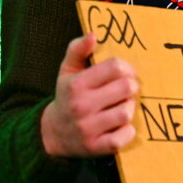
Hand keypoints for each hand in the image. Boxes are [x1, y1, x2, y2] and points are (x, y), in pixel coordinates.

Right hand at [41, 33, 138, 156]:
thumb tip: (94, 35)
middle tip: (126, 90)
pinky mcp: (95, 147)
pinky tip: (120, 126)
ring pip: (126, 112)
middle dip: (131, 87)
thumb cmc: (67, 96)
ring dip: (129, 108)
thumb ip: (78, 49)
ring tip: (122, 106)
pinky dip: (128, 131)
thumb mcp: (67, 71)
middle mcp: (81, 106)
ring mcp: (88, 128)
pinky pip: (124, 137)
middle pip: (126, 88)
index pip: (115, 67)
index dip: (127, 68)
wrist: (52, 134)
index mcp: (76, 84)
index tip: (125, 73)